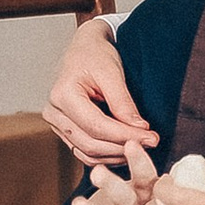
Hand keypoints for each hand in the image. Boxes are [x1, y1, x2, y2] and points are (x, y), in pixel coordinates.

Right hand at [44, 17, 151, 168]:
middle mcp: (53, 112)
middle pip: (90, 144)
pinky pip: (84, 152)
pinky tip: (125, 148)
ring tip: (141, 147)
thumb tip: (139, 129)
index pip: (97, 126)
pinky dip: (106, 155)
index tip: (151, 137)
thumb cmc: (95, 54)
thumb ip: (123, 102)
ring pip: (87, 153)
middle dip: (123, 148)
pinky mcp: (64, 131)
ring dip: (116, 156)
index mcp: (62, 95)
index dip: (125, 135)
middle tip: (151, 143)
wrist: (84, 48)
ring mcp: (56, 124)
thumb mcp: (112, 72)